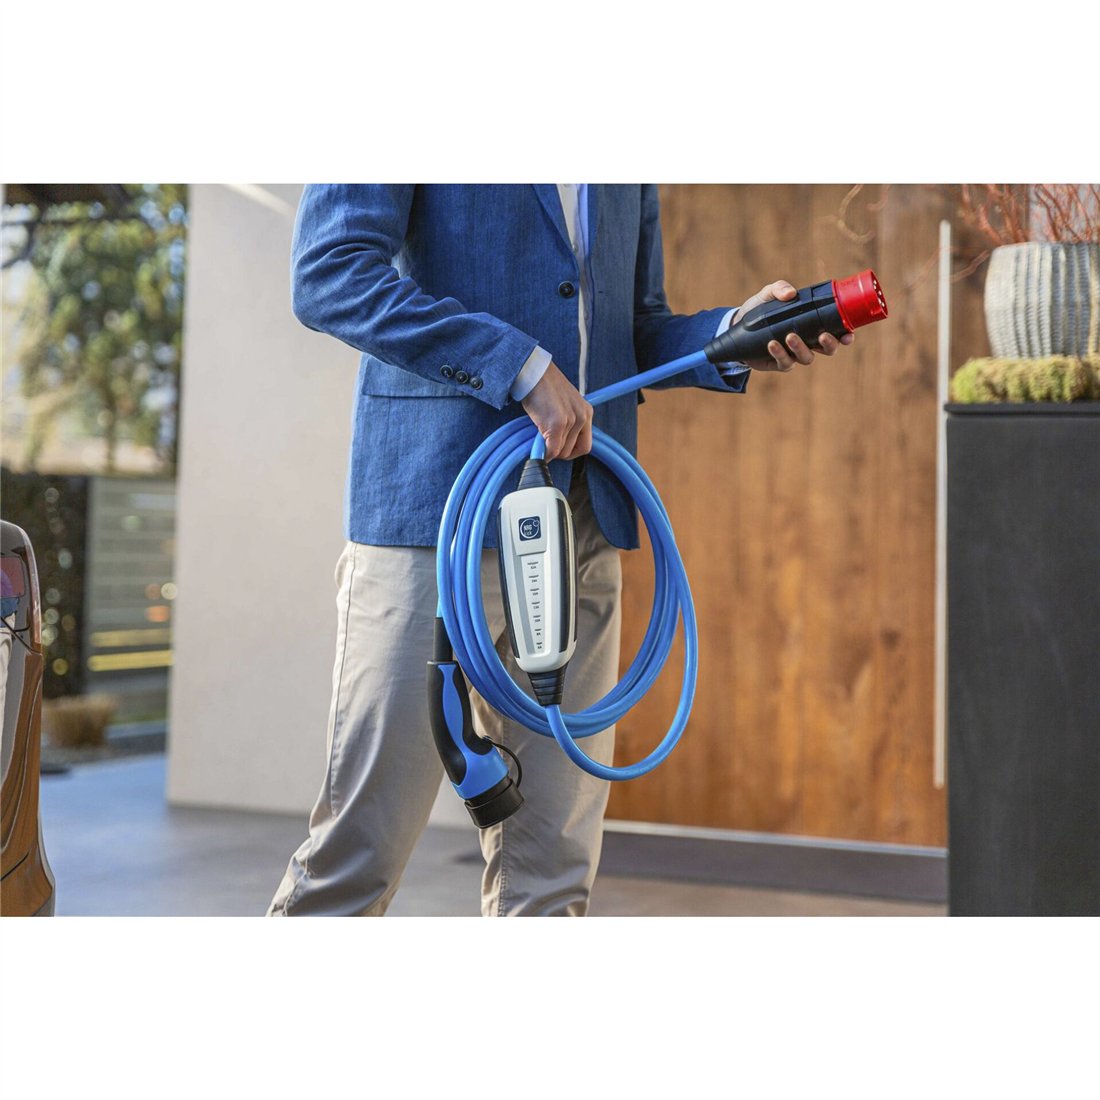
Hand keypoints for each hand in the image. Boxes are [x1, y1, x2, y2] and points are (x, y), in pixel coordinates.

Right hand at [521, 361, 593, 460]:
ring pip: (561, 452)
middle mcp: (583, 417)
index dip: (570, 451)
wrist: (534, 373)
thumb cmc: (543, 387)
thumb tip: (557, 447)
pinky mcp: (558, 424)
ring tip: (540, 435)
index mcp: (586, 412)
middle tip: (545, 443)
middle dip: (557, 451)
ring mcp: (571, 420)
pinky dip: (544, 453)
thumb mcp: (563, 405)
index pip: (585, 446)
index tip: (558, 449)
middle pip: (572, 451)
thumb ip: (566, 424)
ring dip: (548, 449)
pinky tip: (537, 447)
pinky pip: (552, 450)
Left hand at [734, 280, 854, 371]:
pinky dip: (780, 353)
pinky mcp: (779, 362)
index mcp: (813, 324)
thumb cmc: (760, 309)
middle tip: (822, 336)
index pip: (837, 331)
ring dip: (801, 348)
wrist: (738, 325)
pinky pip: (785, 362)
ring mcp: (794, 353)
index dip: (846, 335)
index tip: (848, 334)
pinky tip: (772, 343)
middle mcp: (808, 341)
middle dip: (829, 345)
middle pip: (828, 349)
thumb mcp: (769, 294)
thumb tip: (791, 293)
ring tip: (790, 336)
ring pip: (807, 358)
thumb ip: (779, 288)